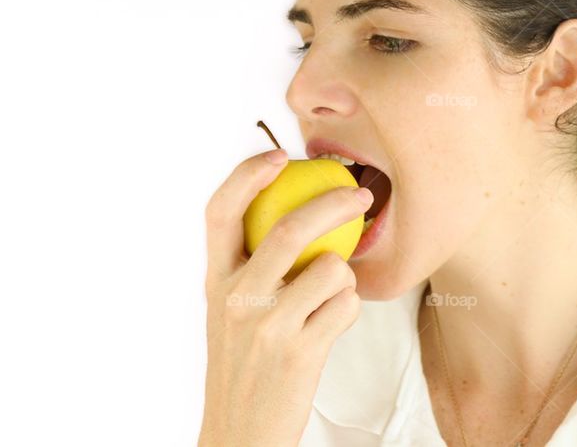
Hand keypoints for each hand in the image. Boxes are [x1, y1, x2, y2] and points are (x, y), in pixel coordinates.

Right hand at [197, 150, 373, 446]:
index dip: (247, 175)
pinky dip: (350, 308)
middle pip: (289, 228)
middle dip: (334, 202)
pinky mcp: (300, 351)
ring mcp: (267, 326)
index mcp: (215, 282)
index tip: (279, 157)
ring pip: (331, 267)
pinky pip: (347, 305)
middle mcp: (236, 298)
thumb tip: (295, 213)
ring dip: (345, 276)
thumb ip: (251, 267)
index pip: (220, 212)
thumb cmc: (245, 365)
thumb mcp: (231, 312)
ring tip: (331, 297)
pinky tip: (332, 325)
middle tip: (360, 196)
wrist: (240, 432)